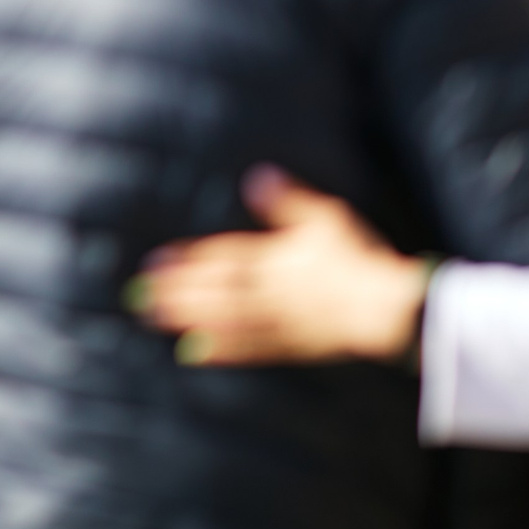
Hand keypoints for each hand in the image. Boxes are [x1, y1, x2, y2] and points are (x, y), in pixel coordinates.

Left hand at [131, 167, 430, 365]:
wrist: (390, 307)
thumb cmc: (362, 256)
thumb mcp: (326, 217)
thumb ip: (288, 200)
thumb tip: (256, 175)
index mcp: (277, 257)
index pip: (224, 257)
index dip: (189, 261)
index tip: (157, 262)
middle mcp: (271, 290)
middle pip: (216, 290)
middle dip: (177, 291)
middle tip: (139, 294)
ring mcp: (280, 320)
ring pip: (226, 318)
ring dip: (188, 318)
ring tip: (153, 318)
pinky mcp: (294, 345)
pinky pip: (251, 349)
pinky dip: (221, 350)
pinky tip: (193, 353)